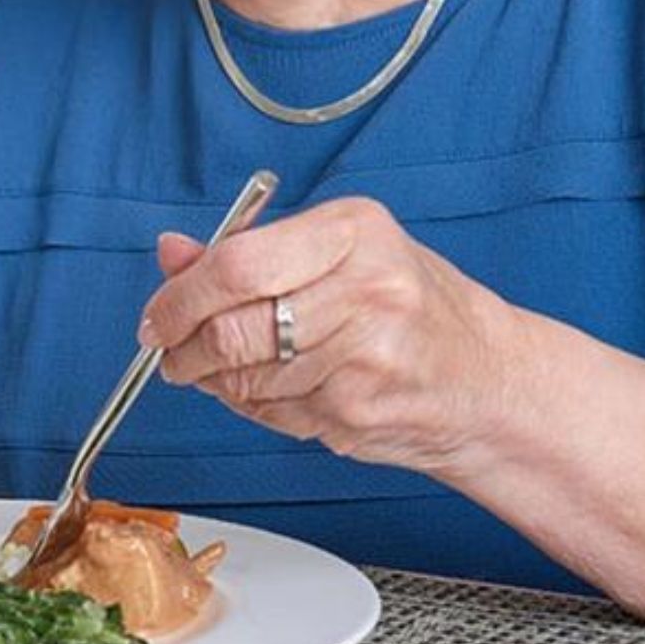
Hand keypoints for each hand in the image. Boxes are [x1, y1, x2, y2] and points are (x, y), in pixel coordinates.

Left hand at [142, 196, 524, 474]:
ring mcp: (365, 355)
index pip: (236, 265)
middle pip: (231, 330)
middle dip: (184, 352)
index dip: (179, 299)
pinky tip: (290, 390)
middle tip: (173, 357)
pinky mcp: (358, 410)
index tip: (158, 318)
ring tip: (245, 369)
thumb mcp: (336, 253)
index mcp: (353, 231)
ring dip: (222, 383)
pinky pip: (272, 413)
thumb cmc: (410, 306)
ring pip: (244, 379)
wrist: (486, 378)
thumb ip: (248, 253)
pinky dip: (260, 407)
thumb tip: (170, 254)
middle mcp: (365, 288)